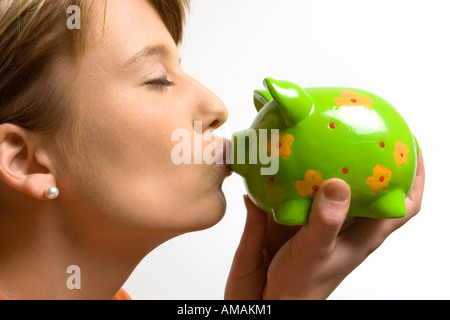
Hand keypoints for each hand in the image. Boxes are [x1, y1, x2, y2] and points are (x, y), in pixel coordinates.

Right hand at [225, 150, 424, 299]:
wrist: (276, 300)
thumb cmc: (301, 286)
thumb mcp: (315, 251)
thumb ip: (326, 221)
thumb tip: (338, 184)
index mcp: (365, 234)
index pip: (404, 204)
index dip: (415, 176)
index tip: (411, 145)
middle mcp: (349, 224)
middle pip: (375, 189)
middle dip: (377, 161)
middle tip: (368, 132)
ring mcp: (327, 221)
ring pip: (341, 188)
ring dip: (339, 165)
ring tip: (331, 139)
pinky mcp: (304, 220)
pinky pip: (309, 192)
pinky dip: (305, 175)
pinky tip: (291, 162)